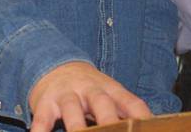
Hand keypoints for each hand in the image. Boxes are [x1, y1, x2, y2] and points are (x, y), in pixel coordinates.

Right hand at [28, 61, 151, 131]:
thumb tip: (147, 125)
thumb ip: (125, 111)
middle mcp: (89, 89)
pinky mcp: (45, 103)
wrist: (55, 65)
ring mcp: (66, 95)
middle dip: (109, 120)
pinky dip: (41, 130)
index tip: (149, 127)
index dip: (140, 115)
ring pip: (72, 109)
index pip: (129, 102)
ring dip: (76, 126)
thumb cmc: (89, 88)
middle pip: (101, 102)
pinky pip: (42, 118)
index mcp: (110, 89)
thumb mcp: (109, 94)